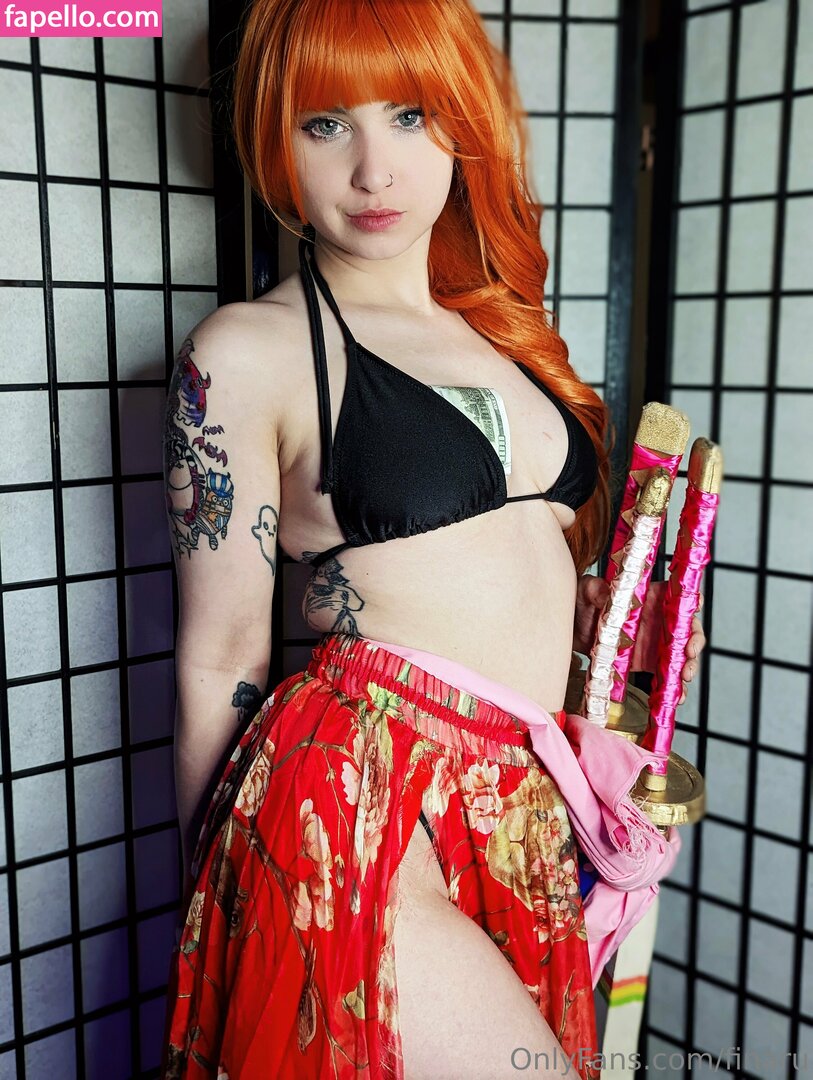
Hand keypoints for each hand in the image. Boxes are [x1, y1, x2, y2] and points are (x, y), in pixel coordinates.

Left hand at [573, 574, 706, 704]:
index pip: (678, 596)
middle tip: (689, 653)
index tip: (694, 607)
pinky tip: (674, 696)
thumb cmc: (581, 601)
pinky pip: (664, 676)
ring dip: (687, 667)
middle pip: (686, 629)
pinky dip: (672, 688)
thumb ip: (596, 590)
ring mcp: (654, 644)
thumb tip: (604, 593)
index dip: (690, 600)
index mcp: (649, 597)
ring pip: (680, 655)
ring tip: (684, 677)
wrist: (568, 628)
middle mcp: (657, 621)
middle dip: (693, 641)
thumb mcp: (586, 591)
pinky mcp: (645, 664)